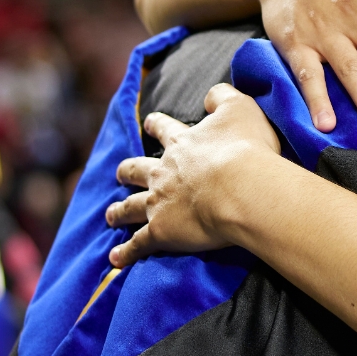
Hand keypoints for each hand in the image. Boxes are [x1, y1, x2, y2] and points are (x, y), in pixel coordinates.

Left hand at [106, 87, 282, 265]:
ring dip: (119, 212)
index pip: (164, 129)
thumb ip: (222, 96)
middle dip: (127, 171)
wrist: (242, 188)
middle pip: (136, 170)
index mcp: (181, 144)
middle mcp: (163, 173)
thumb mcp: (241, 108)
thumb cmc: (246, 149)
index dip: (157, 125)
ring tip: (110, 215)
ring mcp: (159, 204)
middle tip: (120, 173)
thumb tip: (209, 96)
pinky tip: (115, 259)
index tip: (150, 123)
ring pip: (130, 207)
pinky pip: (138, 245)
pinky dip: (125, 253)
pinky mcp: (161, 232)